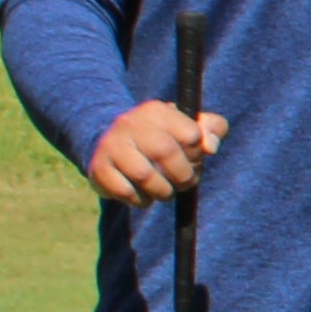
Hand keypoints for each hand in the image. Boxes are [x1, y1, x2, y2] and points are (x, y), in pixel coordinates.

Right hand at [85, 100, 220, 203]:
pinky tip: (144, 196)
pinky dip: (142, 201)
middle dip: (183, 176)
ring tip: (165, 191)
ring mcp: (111, 144)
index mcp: (156, 110)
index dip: (198, 155)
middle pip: (167, 153)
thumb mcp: (188, 127)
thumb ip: (212, 129)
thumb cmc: (161, 139)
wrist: (110, 146)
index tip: (193, 159)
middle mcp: (130, 122)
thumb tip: (211, 147)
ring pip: (145, 175)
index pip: (191, 134)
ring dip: (163, 192)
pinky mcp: (98, 168)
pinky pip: (126, 192)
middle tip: (183, 183)